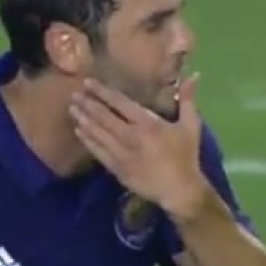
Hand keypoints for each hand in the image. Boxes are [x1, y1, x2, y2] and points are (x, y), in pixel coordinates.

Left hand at [69, 74, 206, 211]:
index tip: (88, 83)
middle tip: (74, 94)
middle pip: (103, 117)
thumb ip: (188, 99)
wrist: (179, 190)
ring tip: (73, 109)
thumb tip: (193, 75)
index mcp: (148, 123)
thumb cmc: (186, 156)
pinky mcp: (116, 169)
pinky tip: (79, 131)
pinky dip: (87, 140)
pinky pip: (97, 151)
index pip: (120, 103)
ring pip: (97, 133)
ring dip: (83, 120)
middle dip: (87, 104)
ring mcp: (121, 154)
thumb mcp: (191, 125)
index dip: (102, 92)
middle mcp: (131, 136)